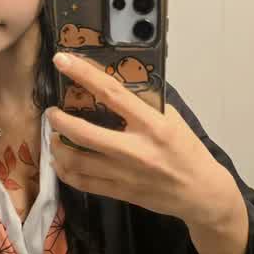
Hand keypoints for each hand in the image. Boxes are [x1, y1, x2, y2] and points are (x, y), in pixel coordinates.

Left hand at [46, 52, 236, 226]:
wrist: (201, 192)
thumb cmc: (188, 151)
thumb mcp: (172, 120)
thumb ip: (144, 106)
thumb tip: (115, 88)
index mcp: (151, 125)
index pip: (112, 94)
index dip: (84, 75)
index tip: (62, 61)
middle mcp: (135, 150)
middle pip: (84, 133)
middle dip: (60, 120)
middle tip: (51, 113)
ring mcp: (125, 174)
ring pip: (77, 161)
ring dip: (58, 147)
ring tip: (55, 137)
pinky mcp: (120, 193)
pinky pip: (83, 183)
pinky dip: (66, 171)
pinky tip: (62, 162)